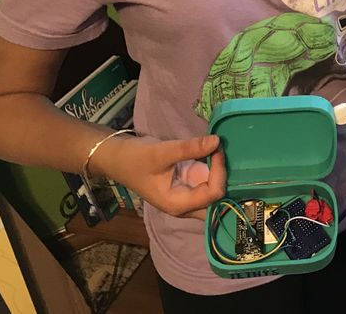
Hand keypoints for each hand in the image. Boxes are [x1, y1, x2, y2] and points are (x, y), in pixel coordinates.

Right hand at [100, 134, 225, 220]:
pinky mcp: (188, 182)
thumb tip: (217, 141)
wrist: (119, 157)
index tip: (217, 149)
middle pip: (217, 200)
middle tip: (226, 152)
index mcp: (178, 204)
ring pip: (214, 190)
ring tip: (224, 148)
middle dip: (226, 178)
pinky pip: (207, 179)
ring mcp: (188, 194)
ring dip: (221, 171)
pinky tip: (218, 151)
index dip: (220, 173)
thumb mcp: (162, 152)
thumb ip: (190, 148)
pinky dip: (214, 167)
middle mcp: (186, 204)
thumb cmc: (136, 159)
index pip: (213, 195)